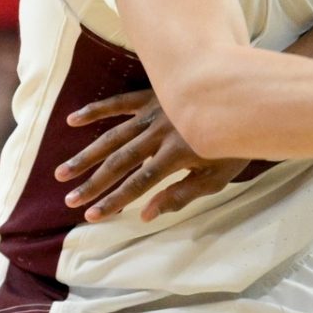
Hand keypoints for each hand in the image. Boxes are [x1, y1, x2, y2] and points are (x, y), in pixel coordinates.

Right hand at [57, 92, 247, 222]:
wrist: (250, 99)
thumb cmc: (236, 144)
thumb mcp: (218, 177)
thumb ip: (181, 194)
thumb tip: (146, 214)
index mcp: (177, 154)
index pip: (139, 184)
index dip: (115, 200)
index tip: (92, 216)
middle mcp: (161, 133)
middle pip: (120, 162)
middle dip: (94, 183)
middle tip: (69, 201)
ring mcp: (155, 112)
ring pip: (114, 137)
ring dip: (87, 156)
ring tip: (62, 173)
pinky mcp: (154, 96)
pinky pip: (120, 102)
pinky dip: (97, 110)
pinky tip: (73, 121)